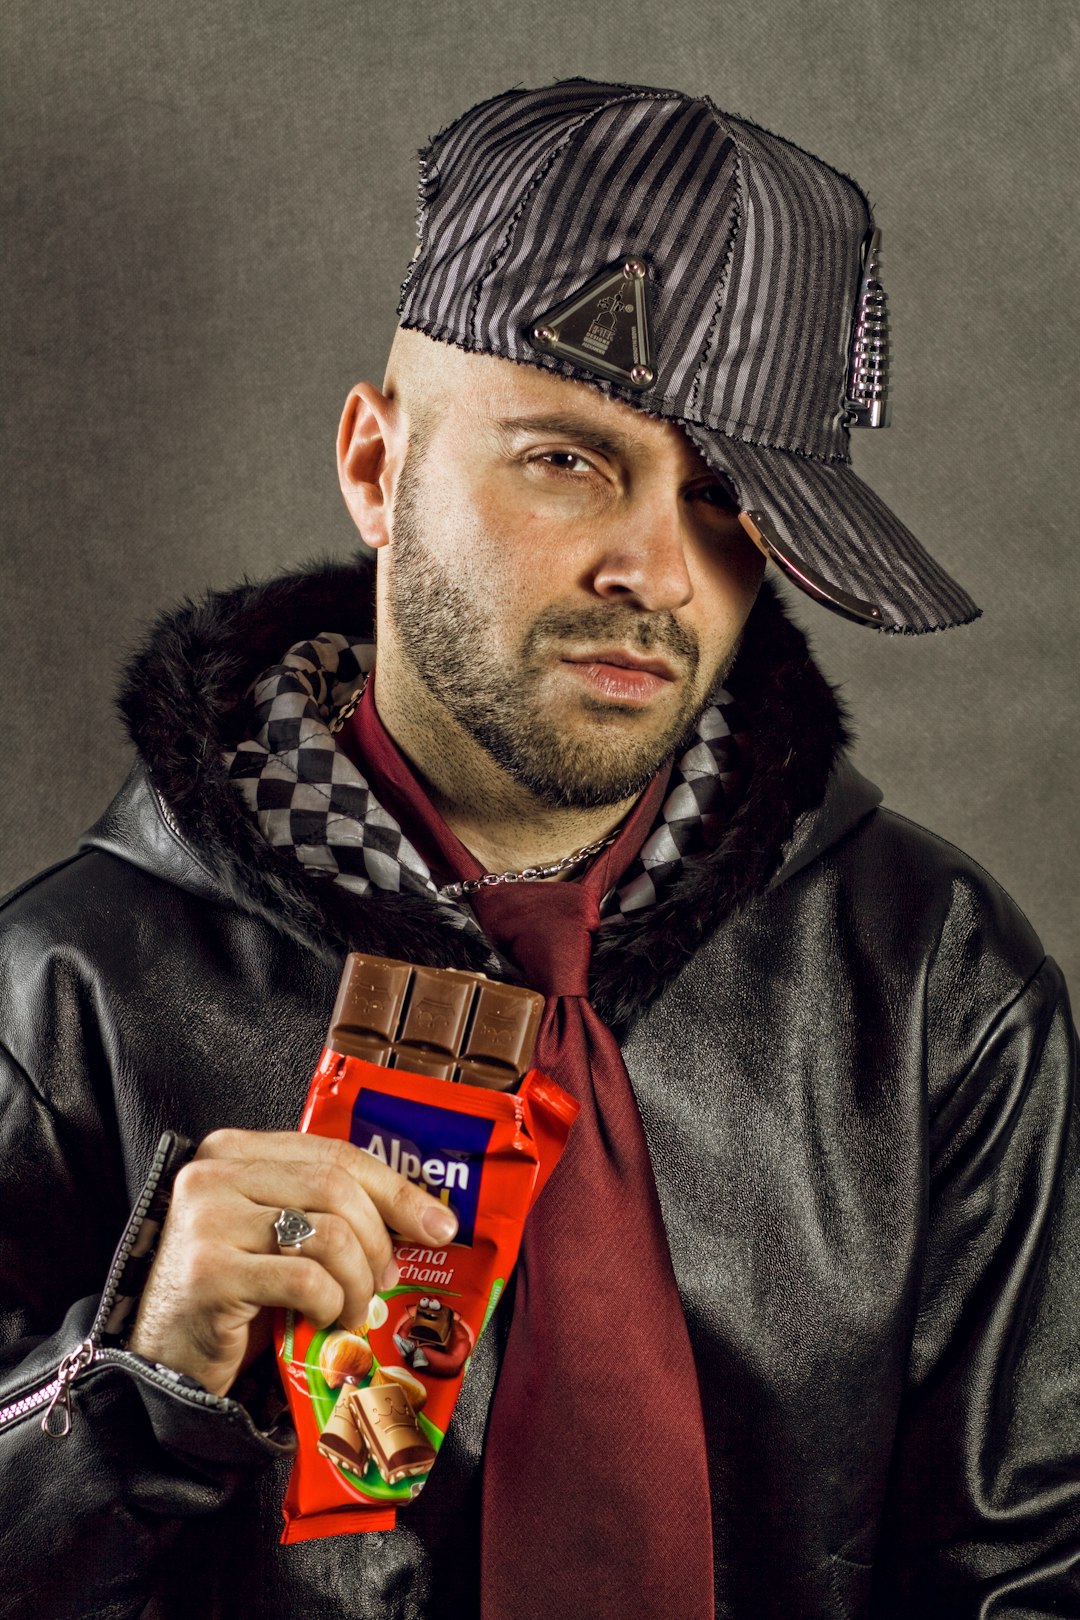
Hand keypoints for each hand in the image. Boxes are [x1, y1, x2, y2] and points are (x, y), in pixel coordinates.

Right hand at [127, 1128, 457, 1397]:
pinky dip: (329, 1304)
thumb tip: (420, 1217)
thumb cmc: (231, 1296)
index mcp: (234, 1150)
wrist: (161, 1361)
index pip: (335, 1153)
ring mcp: (207, 1219)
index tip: (437, 1225)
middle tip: (386, 1281)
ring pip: (329, 1232)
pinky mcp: (209, 1271)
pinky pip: (305, 1279)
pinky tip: (321, 1321)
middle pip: (337, 1187)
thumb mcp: (278, 1237)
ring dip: (358, 1281)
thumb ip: (325, 1209)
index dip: (395, 1189)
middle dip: (378, 1241)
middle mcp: (214, 1173)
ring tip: (353, 1311)